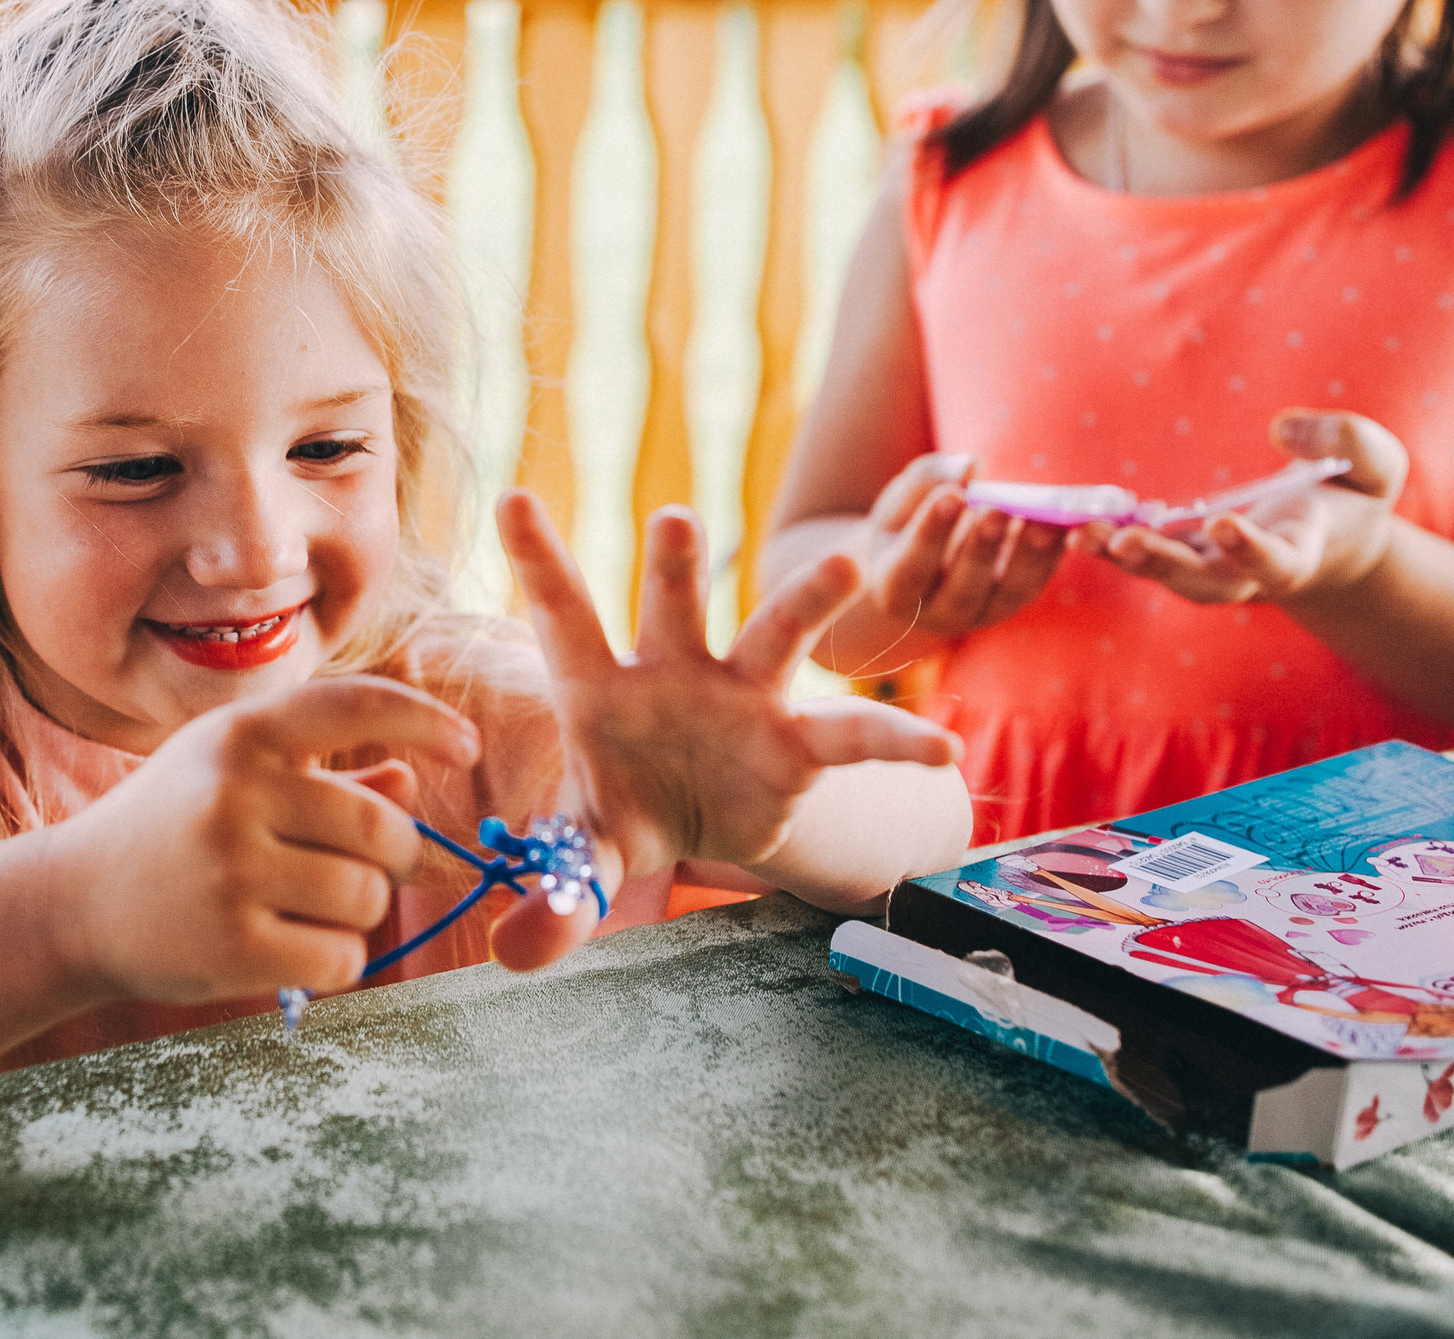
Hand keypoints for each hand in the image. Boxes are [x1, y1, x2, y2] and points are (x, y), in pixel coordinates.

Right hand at [45, 677, 474, 1004]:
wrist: (71, 905)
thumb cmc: (170, 830)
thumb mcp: (234, 778)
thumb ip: (327, 776)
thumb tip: (413, 783)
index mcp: (242, 735)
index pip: (358, 704)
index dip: (425, 720)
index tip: (466, 745)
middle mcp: (236, 792)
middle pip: (384, 828)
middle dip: (395, 856)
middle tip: (367, 870)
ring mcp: (231, 871)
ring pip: (367, 898)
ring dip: (357, 914)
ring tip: (305, 910)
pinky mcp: (230, 946)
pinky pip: (340, 960)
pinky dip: (333, 963)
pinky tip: (288, 951)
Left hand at [492, 490, 961, 969]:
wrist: (709, 826)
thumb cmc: (632, 810)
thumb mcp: (589, 851)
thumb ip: (556, 893)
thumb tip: (511, 954)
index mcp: (602, 687)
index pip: (563, 617)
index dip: (539, 560)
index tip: (512, 498)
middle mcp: (675, 671)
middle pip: (673, 607)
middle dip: (674, 564)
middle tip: (672, 518)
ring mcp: (745, 697)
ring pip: (774, 635)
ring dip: (807, 603)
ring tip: (846, 567)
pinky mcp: (800, 744)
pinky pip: (852, 738)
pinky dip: (896, 742)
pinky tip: (942, 749)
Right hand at [850, 452, 1070, 645]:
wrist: (919, 555)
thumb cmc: (905, 521)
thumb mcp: (901, 499)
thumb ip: (927, 480)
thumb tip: (970, 466)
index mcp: (894, 588)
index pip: (910, 566)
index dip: (931, 532)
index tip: (952, 496)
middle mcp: (935, 613)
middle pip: (961, 591)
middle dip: (982, 549)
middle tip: (998, 509)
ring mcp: (977, 614)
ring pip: (1005, 596)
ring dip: (1027, 558)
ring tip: (1043, 522)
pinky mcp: (1009, 604)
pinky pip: (1032, 586)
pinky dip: (1049, 558)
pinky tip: (1061, 527)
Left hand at [1076, 410, 1406, 603]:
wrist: (1333, 541)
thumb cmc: (1355, 496)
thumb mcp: (1376, 464)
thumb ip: (1347, 442)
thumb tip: (1285, 428)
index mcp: (1299, 558)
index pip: (1275, 563)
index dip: (1252, 550)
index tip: (1227, 526)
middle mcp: (1247, 575)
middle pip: (1202, 584)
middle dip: (1162, 565)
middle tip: (1121, 543)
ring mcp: (1210, 568)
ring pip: (1162, 573)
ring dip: (1120, 556)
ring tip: (1078, 533)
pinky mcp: (1183, 552)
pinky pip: (1141, 552)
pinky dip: (1107, 539)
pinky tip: (1070, 518)